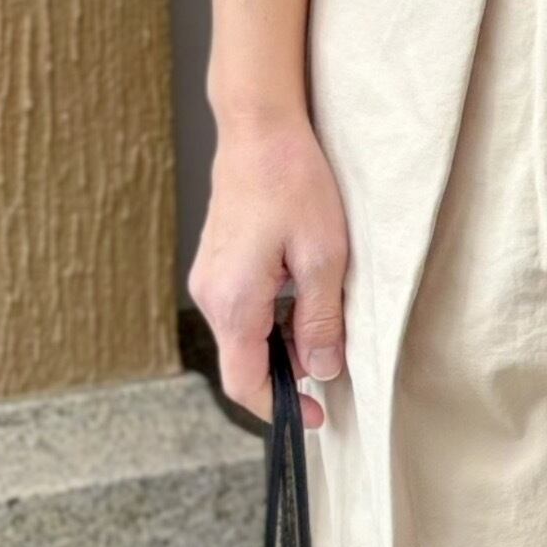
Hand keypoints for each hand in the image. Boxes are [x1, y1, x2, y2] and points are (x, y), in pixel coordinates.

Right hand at [190, 111, 347, 428]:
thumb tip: (322, 370)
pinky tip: (306, 299)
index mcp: (233, 303)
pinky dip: (275, 321)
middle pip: (246, 362)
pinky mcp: (218, 265)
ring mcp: (210, 279)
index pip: (244, 383)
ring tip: (327, 324)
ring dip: (286, 345)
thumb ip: (320, 321)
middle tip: (335, 364)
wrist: (260, 129)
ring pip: (247, 337)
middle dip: (290, 375)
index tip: (317, 417)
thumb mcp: (323, 259)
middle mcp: (211, 296)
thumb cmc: (293, 184)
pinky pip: (244, 311)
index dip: (281, 409)